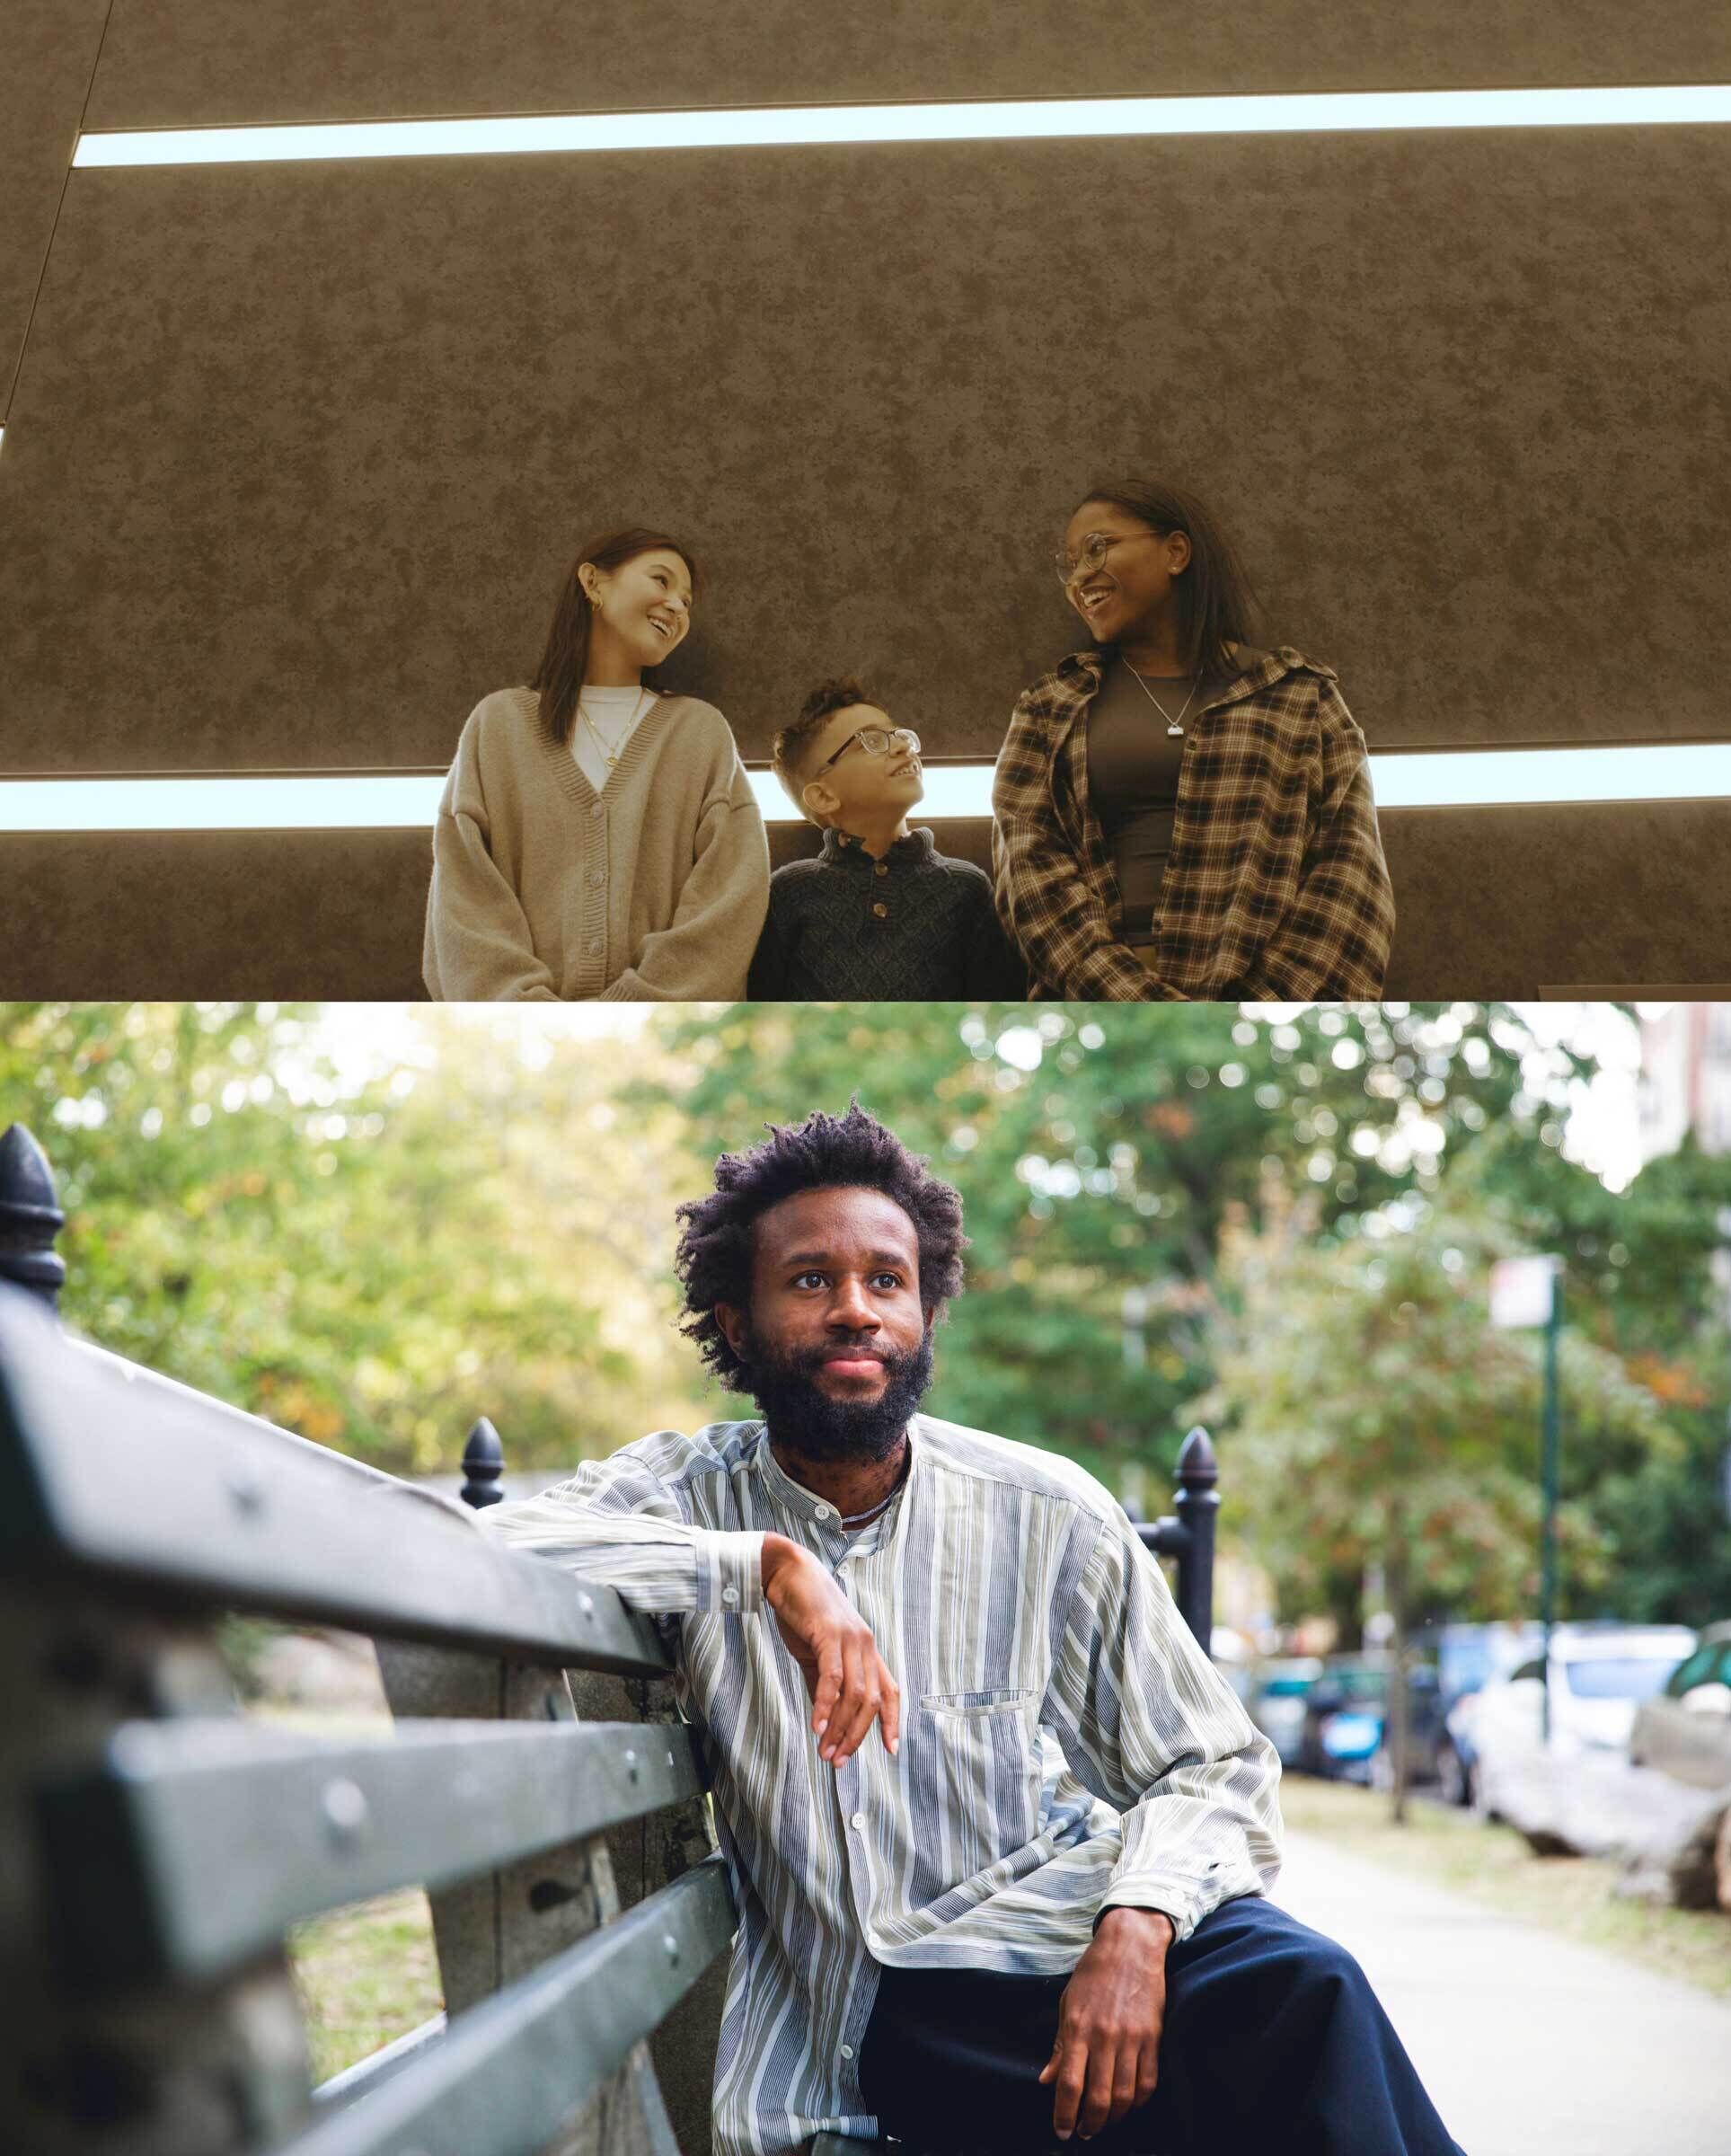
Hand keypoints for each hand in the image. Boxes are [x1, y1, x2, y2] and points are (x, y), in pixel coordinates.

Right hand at [760, 1534, 899, 1764]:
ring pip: (855, 1694)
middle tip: (837, 1761)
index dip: (893, 1721)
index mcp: (867, 1649)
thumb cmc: (803, 1611)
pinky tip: (817, 1726)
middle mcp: (865, 1644)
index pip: (890, 1690)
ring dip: (840, 1728)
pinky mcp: (829, 1634)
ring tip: (825, 1751)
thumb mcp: (818, 1651)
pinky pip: (832, 1677)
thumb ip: (824, 1681)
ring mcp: (850, 1638)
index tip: (891, 1750)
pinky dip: (825, 1706)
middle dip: (856, 1736)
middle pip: (872, 1701)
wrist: (786, 1572)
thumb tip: (826, 1716)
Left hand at [1038, 1907, 1173, 2140]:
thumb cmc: (1093, 1973)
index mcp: (1078, 2028)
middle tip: (1084, 2132)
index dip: (1064, 2114)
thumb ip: (1060, 2045)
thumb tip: (1046, 2080)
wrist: (1130, 1946)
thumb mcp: (1068, 2004)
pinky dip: (1139, 2100)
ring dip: (1114, 2118)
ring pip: (1125, 2096)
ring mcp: (1132, 2038)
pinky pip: (1148, 2081)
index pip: (1069, 2084)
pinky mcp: (1153, 2037)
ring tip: (1105, 2123)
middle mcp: (1104, 2037)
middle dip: (1090, 2124)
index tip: (1061, 2131)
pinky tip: (1130, 2104)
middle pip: (1099, 2098)